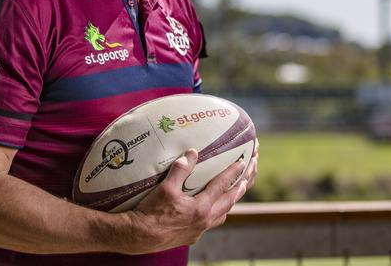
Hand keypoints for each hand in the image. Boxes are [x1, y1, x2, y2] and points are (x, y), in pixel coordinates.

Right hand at [125, 144, 255, 253]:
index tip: (243, 161)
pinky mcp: (192, 236)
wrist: (140, 236)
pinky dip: (218, 213)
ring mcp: (199, 230)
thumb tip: (192, 153)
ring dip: (231, 201)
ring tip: (238, 191)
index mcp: (201, 207)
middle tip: (249, 173)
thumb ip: (180, 170)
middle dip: (241, 186)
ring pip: (223, 214)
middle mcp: (205, 220)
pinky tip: (213, 210)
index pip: (221, 186)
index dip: (233, 172)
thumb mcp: (166, 187)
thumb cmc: (152, 211)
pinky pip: (212, 223)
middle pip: (229, 201)